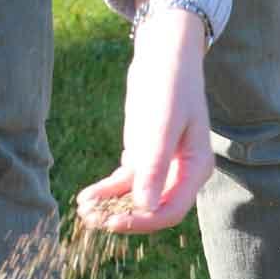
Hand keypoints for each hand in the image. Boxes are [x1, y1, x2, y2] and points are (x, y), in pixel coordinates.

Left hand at [77, 7, 214, 233]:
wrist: (164, 55)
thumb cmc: (169, 85)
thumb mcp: (161, 124)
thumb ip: (154, 165)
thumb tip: (145, 206)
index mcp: (197, 168)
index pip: (172, 210)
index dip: (144, 221)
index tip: (114, 223)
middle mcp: (181, 173)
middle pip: (153, 210)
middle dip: (122, 218)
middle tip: (90, 220)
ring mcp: (162, 167)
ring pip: (136, 199)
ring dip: (110, 207)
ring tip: (83, 210)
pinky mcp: (143, 158)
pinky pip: (125, 182)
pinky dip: (106, 190)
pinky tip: (85, 196)